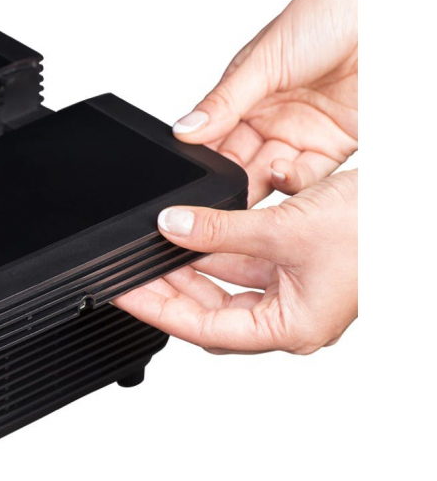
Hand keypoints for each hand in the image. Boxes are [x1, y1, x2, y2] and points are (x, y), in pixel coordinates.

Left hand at [113, 169, 357, 353]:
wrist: (418, 200)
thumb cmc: (376, 229)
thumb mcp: (283, 229)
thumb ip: (220, 230)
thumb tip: (171, 228)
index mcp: (290, 327)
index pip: (203, 327)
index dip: (158, 309)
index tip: (121, 293)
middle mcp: (289, 312)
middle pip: (210, 305)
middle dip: (169, 284)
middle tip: (130, 265)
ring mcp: (293, 285)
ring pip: (226, 278)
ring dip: (191, 259)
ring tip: (153, 243)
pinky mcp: (296, 257)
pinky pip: (245, 255)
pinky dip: (218, 241)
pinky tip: (192, 227)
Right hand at [174, 0, 357, 205]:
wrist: (384, 12)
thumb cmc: (326, 16)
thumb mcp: (263, 60)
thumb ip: (224, 102)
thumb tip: (185, 129)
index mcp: (247, 92)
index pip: (215, 134)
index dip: (203, 154)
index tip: (191, 172)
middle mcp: (272, 115)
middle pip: (240, 159)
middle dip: (228, 176)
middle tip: (216, 190)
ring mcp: (302, 131)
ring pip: (270, 172)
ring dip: (257, 182)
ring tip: (248, 183)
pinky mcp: (334, 144)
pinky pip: (308, 175)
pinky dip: (292, 182)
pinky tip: (280, 174)